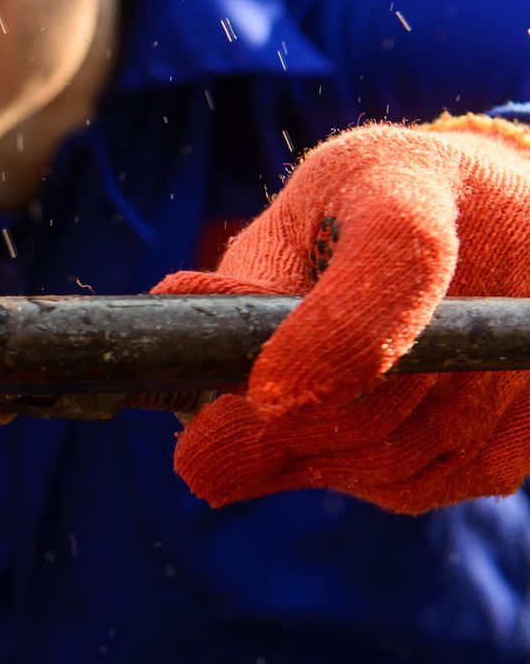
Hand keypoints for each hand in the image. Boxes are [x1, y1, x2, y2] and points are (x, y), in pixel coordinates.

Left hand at [152, 114, 529, 512]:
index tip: (264, 396)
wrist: (475, 217)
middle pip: (392, 390)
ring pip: (406, 452)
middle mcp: (508, 258)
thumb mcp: (289, 222)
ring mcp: (528, 342)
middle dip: (280, 434)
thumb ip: (240, 287)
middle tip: (202, 456)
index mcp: (415, 183)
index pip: (400, 254)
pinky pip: (434, 481)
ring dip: (313, 464)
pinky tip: (332, 447)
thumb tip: (170, 349)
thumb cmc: (352, 220)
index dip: (337, 336)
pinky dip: (363, 480)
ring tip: (263, 437)